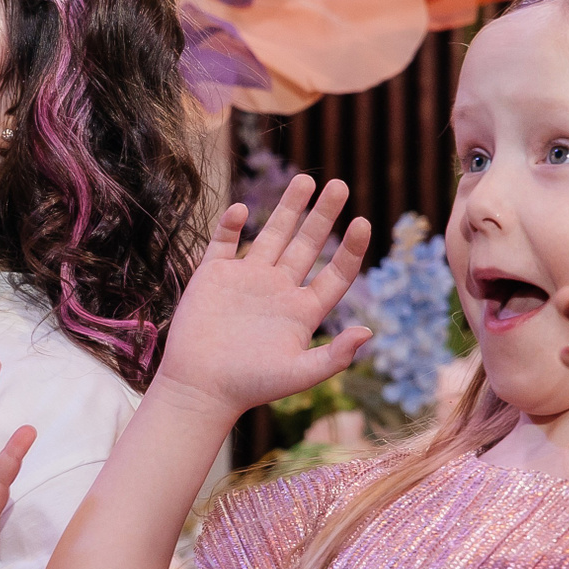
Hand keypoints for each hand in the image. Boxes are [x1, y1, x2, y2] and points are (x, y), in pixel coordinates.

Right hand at [153, 175, 371, 420]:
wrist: (199, 388)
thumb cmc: (250, 386)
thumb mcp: (299, 374)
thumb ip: (334, 357)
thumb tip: (369, 333)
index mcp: (302, 311)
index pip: (335, 274)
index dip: (351, 249)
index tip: (364, 222)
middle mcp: (278, 290)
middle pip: (307, 245)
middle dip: (323, 215)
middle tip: (339, 184)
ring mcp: (246, 280)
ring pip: (271, 235)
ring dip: (288, 208)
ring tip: (305, 180)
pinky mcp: (212, 277)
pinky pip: (224, 242)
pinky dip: (230, 225)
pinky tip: (240, 209)